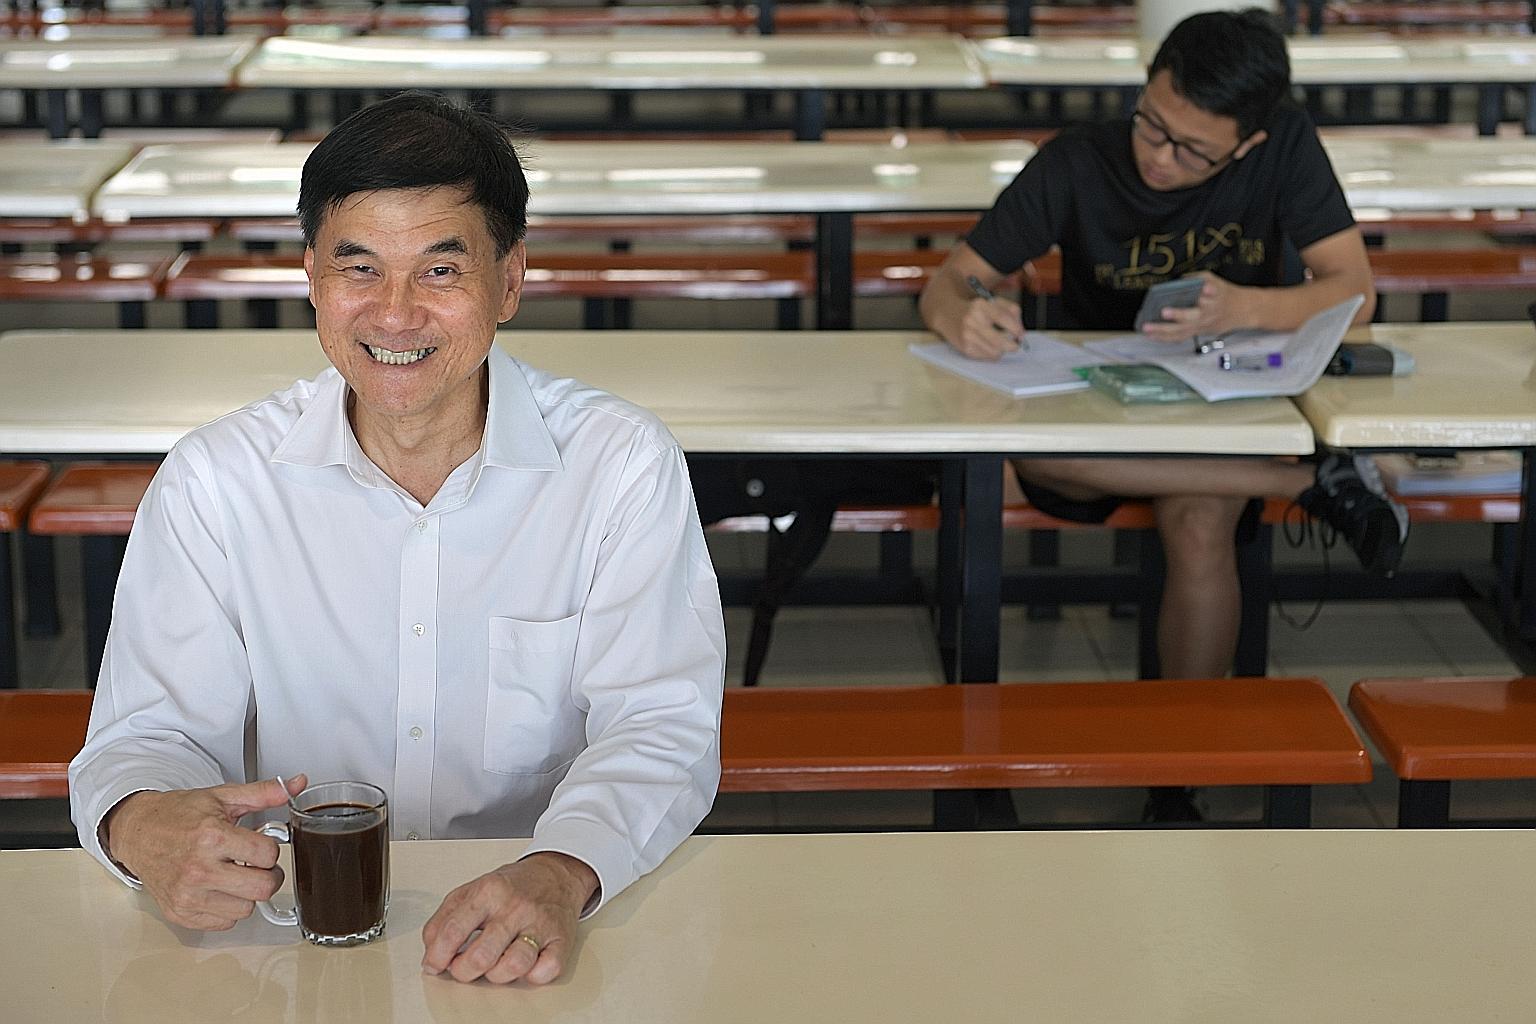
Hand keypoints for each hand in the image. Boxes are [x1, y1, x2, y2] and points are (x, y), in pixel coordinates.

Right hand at [104, 773, 308, 930]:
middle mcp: (198, 870)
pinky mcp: (180, 914)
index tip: (260, 844)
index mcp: (211, 837)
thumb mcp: (223, 797)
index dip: (270, 848)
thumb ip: (264, 792)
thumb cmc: (178, 815)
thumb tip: (297, 784)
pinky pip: (224, 922)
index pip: (268, 855)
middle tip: (256, 864)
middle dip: (267, 874)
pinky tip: (218, 888)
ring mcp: (187, 896)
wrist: (138, 831)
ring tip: (234, 874)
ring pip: (246, 909)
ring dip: (247, 893)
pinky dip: (228, 908)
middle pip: (262, 888)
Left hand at [421, 852, 597, 985]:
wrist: (555, 874)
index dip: (438, 955)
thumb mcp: (471, 890)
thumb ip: (444, 918)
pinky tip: (525, 965)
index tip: (434, 965)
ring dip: (496, 975)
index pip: (454, 930)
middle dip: (464, 972)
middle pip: (481, 956)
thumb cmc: (511, 886)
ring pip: (512, 966)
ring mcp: (540, 924)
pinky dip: (532, 975)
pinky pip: (545, 971)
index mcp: (489, 891)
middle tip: (463, 968)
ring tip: (494, 965)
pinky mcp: (561, 939)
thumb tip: (431, 953)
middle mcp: (515, 907)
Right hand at [951, 295, 1025, 360]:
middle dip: (1013, 346)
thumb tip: (1021, 333)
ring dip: (1001, 350)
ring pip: (995, 352)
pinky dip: (991, 353)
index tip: (1020, 334)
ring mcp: (967, 336)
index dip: (1016, 329)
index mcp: (981, 306)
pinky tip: (987, 345)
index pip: (1004, 319)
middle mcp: (972, 321)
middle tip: (1015, 345)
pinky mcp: (965, 348)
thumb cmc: (975, 309)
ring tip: (999, 343)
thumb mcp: (993, 302)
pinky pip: (987, 357)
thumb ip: (1011, 311)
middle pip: (1001, 341)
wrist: (946, 313)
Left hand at [1139, 272, 1251, 342]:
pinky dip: (1164, 338)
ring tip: (1147, 329)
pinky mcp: (1197, 332)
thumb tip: (1178, 281)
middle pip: (1194, 315)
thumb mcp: (1214, 280)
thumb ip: (1197, 278)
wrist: (1241, 311)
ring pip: (1183, 330)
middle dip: (1179, 314)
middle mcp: (1208, 312)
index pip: (1212, 293)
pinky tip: (1151, 335)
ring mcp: (1202, 324)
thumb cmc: (1223, 294)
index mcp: (1215, 296)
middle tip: (1164, 311)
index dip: (1209, 291)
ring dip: (1164, 331)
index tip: (1204, 288)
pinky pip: (1180, 337)